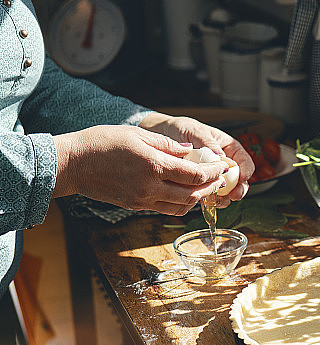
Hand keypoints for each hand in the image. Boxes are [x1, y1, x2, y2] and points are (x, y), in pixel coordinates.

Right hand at [53, 125, 228, 215]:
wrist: (72, 164)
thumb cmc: (102, 142)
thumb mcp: (139, 135)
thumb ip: (169, 145)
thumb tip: (191, 151)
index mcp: (154, 165)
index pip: (195, 174)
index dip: (214, 172)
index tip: (222, 167)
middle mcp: (150, 186)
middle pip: (193, 194)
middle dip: (211, 187)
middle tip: (220, 179)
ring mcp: (142, 199)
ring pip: (181, 207)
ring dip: (198, 199)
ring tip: (206, 188)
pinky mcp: (135, 206)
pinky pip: (166, 209)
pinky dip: (181, 204)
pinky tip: (185, 194)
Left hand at [137, 112, 254, 205]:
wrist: (162, 136)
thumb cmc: (182, 129)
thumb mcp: (196, 132)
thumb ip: (209, 143)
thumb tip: (220, 157)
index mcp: (229, 148)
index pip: (245, 162)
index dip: (246, 171)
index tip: (242, 178)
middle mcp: (224, 164)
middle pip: (240, 180)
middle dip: (239, 190)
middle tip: (234, 196)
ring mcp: (213, 176)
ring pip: (226, 191)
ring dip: (224, 198)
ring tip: (217, 200)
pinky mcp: (201, 185)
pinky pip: (209, 195)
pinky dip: (208, 200)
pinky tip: (203, 200)